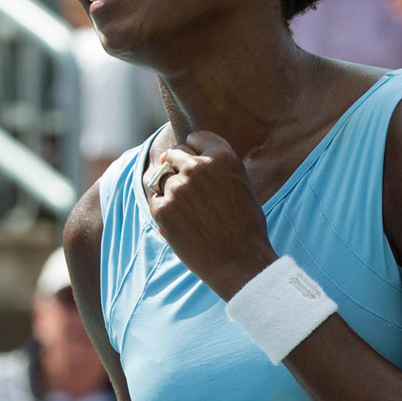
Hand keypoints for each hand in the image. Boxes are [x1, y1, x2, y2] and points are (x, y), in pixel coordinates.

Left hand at [144, 131, 277, 299]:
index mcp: (223, 157)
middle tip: (190, 188)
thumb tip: (183, 153)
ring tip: (190, 210)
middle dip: (178, 165)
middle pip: (175, 153)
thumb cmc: (245, 225)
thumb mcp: (241, 183)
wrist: (240, 262)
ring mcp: (177, 188)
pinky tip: (183, 223)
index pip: (196, 138)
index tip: (197, 162)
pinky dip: (164, 209)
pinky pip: (155, 199)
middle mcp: (198, 167)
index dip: (195, 149)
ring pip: (162, 177)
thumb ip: (217, 165)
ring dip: (170, 188)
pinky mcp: (163, 209)